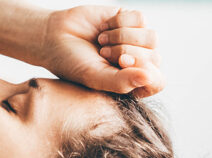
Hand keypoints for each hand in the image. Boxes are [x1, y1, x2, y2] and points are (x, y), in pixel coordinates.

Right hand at [40, 6, 163, 97]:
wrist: (54, 36)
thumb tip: (149, 77)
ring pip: (151, 38)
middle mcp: (138, 63)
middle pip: (154, 58)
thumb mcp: (95, 78)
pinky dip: (119, 23)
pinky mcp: (130, 20)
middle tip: (103, 53)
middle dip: (126, 53)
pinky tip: (104, 28)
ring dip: (122, 38)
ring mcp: (136, 41)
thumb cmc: (72, 63)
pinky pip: (140, 19)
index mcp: (131, 83)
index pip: (157, 82)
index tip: (120, 63)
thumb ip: (122, 82)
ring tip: (102, 42)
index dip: (143, 71)